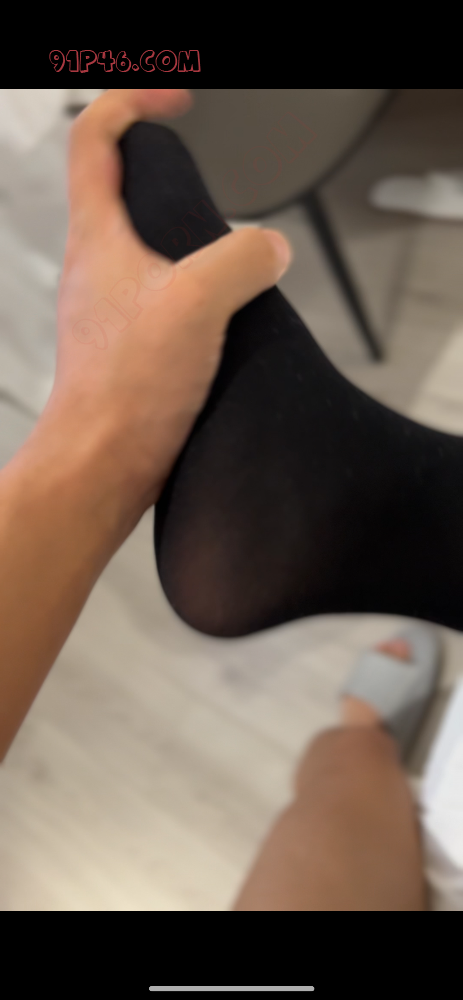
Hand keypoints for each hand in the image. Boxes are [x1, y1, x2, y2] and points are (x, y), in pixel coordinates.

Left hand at [50, 88, 291, 517]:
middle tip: (209, 181)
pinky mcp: (131, 346)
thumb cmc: (126, 390)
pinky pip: (163, 300)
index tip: (180, 104)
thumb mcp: (196, 304)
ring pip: (146, 250)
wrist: (102, 466)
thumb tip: (269, 248)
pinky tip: (229, 319)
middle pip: (119, 189)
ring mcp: (111, 308)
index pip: (96, 139)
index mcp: (98, 238)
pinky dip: (196, 295)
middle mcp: (97, 267)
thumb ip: (241, 260)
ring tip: (233, 260)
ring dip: (189, 243)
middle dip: (167, 172)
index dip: (134, 104)